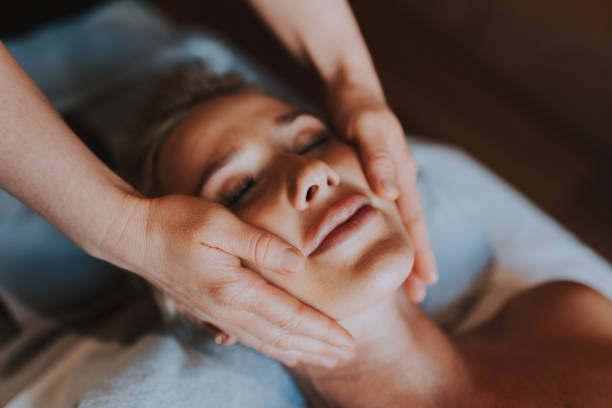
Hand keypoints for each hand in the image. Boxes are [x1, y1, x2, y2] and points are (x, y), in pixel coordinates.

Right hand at [135, 194, 354, 366]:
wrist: (133, 236)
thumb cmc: (175, 222)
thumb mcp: (219, 222)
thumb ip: (260, 244)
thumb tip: (298, 263)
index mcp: (235, 289)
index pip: (290, 316)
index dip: (322, 330)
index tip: (348, 343)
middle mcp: (228, 309)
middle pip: (282, 336)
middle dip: (318, 347)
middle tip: (347, 356)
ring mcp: (216, 313)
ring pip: (266, 342)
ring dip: (299, 351)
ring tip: (324, 358)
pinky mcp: (208, 310)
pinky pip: (247, 337)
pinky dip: (271, 348)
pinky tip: (283, 351)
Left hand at [327, 81, 437, 301]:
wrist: (350, 87)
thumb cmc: (357, 106)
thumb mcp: (366, 128)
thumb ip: (378, 158)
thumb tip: (391, 194)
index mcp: (402, 173)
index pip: (415, 222)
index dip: (421, 253)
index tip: (426, 283)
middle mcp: (399, 179)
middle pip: (412, 228)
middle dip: (417, 261)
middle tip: (419, 295)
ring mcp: (388, 177)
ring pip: (399, 222)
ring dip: (402, 249)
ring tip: (401, 277)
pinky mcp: (372, 175)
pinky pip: (383, 210)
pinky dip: (384, 231)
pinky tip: (377, 242)